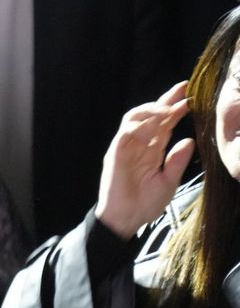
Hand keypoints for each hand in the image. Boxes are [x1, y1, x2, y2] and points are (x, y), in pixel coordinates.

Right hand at [94, 81, 193, 238]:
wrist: (125, 219)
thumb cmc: (145, 204)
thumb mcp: (168, 182)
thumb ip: (177, 162)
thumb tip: (190, 141)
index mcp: (152, 150)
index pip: (164, 124)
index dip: (175, 109)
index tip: (191, 98)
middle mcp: (138, 145)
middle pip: (151, 115)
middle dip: (166, 100)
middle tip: (184, 88)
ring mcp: (125, 147)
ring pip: (136, 118)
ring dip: (153, 109)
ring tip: (170, 105)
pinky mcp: (116, 153)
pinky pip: (125, 132)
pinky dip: (138, 123)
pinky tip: (154, 119)